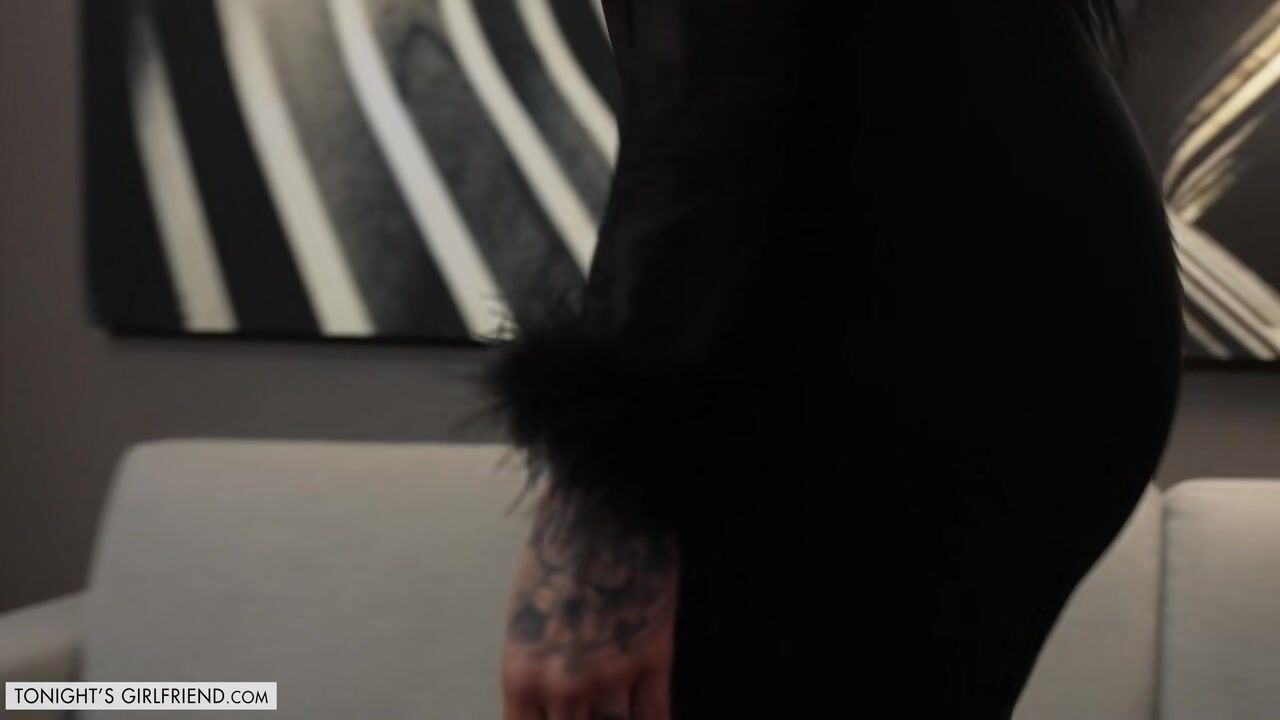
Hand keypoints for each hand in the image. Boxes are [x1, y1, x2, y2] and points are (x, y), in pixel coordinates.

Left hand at [501, 503, 678, 719]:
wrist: (600, 507)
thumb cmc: (555, 552)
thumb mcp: (525, 617)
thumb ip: (536, 668)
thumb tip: (554, 706)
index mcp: (522, 674)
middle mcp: (563, 684)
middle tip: (592, 716)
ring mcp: (611, 673)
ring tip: (618, 716)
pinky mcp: (653, 655)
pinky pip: (655, 715)